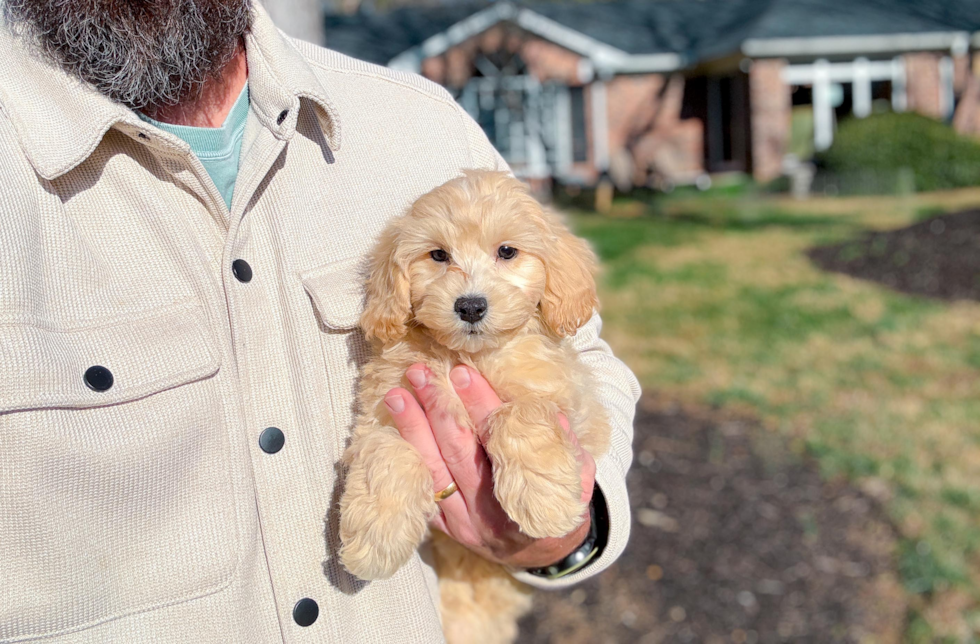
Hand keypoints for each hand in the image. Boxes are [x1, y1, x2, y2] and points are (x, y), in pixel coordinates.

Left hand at [383, 363, 595, 568]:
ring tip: (395, 395)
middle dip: (437, 408)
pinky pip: (423, 491)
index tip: (461, 373)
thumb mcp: (573, 481)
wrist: (542, 553)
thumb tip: (553, 416)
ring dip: (412, 430)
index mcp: (522, 495)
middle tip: (420, 373)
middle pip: (457, 452)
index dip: (478, 405)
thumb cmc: (558, 505)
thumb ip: (565, 449)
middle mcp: (487, 511)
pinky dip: (409, 460)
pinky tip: (393, 432)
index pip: (496, 440)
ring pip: (433, 470)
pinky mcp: (446, 527)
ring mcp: (462, 522)